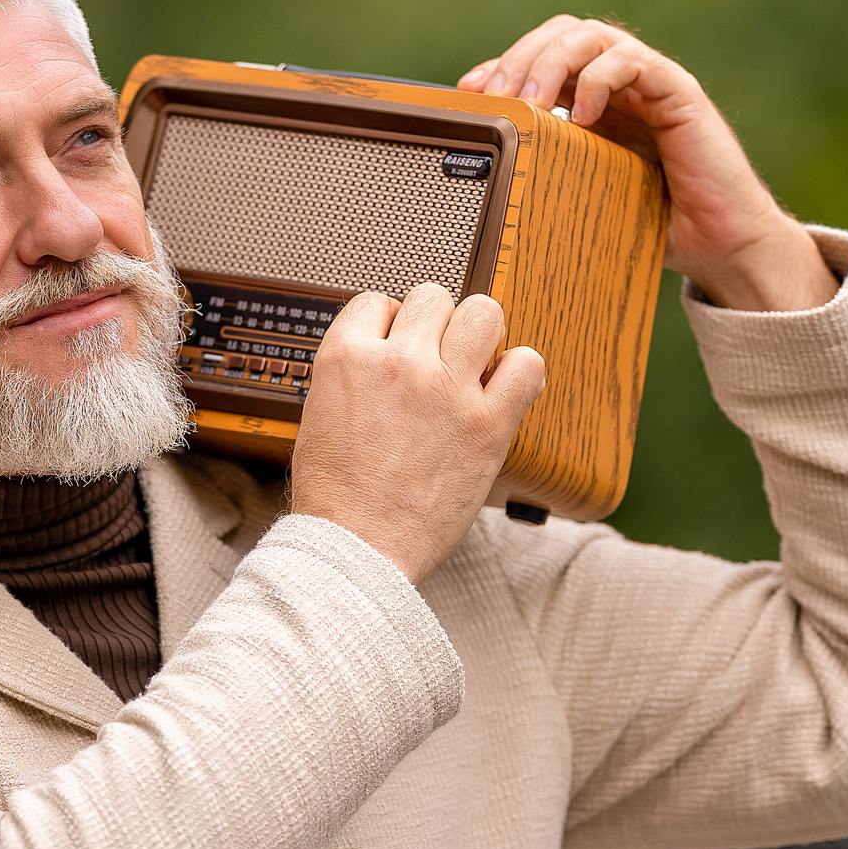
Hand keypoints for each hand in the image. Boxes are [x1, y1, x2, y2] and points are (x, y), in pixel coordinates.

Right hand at [289, 285, 546, 580]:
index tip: (401, 350)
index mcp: (347, 358)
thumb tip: (384, 352)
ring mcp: (446, 391)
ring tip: (474, 367)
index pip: (380, 301)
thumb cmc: (336, 498)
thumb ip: (353, 374)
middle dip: (438, 325)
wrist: (356, 551)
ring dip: (481, 336)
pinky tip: (505, 391)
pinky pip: (527, 365)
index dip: (393, 325)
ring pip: (484, 312)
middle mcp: (398, 364)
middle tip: (439, 359)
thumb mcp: (320, 414)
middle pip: (435, 297)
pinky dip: (521, 373)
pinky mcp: (488, 425)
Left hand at [459, 17, 836, 311]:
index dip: (503, 64)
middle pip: (563, 33)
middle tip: (498, 96)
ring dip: (551, 61)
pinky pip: (633, 62)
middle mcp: (622, 84)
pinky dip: (599, 78)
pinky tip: (582, 115)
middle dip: (521, 57)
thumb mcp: (586, 195)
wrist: (721, 247)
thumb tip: (489, 178)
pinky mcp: (679, 93)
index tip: (470, 91)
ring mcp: (651, 83)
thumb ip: (548, 173)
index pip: (543, 55)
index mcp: (598, 101)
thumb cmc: (658, 226)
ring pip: (593, 37)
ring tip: (532, 102)